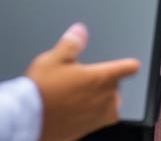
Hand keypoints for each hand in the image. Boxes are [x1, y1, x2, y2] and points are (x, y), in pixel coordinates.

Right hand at [26, 23, 140, 140]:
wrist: (28, 119)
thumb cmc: (40, 90)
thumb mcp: (52, 59)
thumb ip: (70, 44)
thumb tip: (80, 31)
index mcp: (98, 78)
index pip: (124, 69)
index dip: (128, 65)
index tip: (132, 65)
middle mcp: (102, 98)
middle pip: (116, 88)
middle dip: (108, 82)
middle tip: (90, 78)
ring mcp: (97, 117)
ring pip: (111, 106)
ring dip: (105, 100)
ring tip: (88, 95)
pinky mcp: (88, 130)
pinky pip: (99, 121)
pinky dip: (94, 115)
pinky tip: (80, 111)